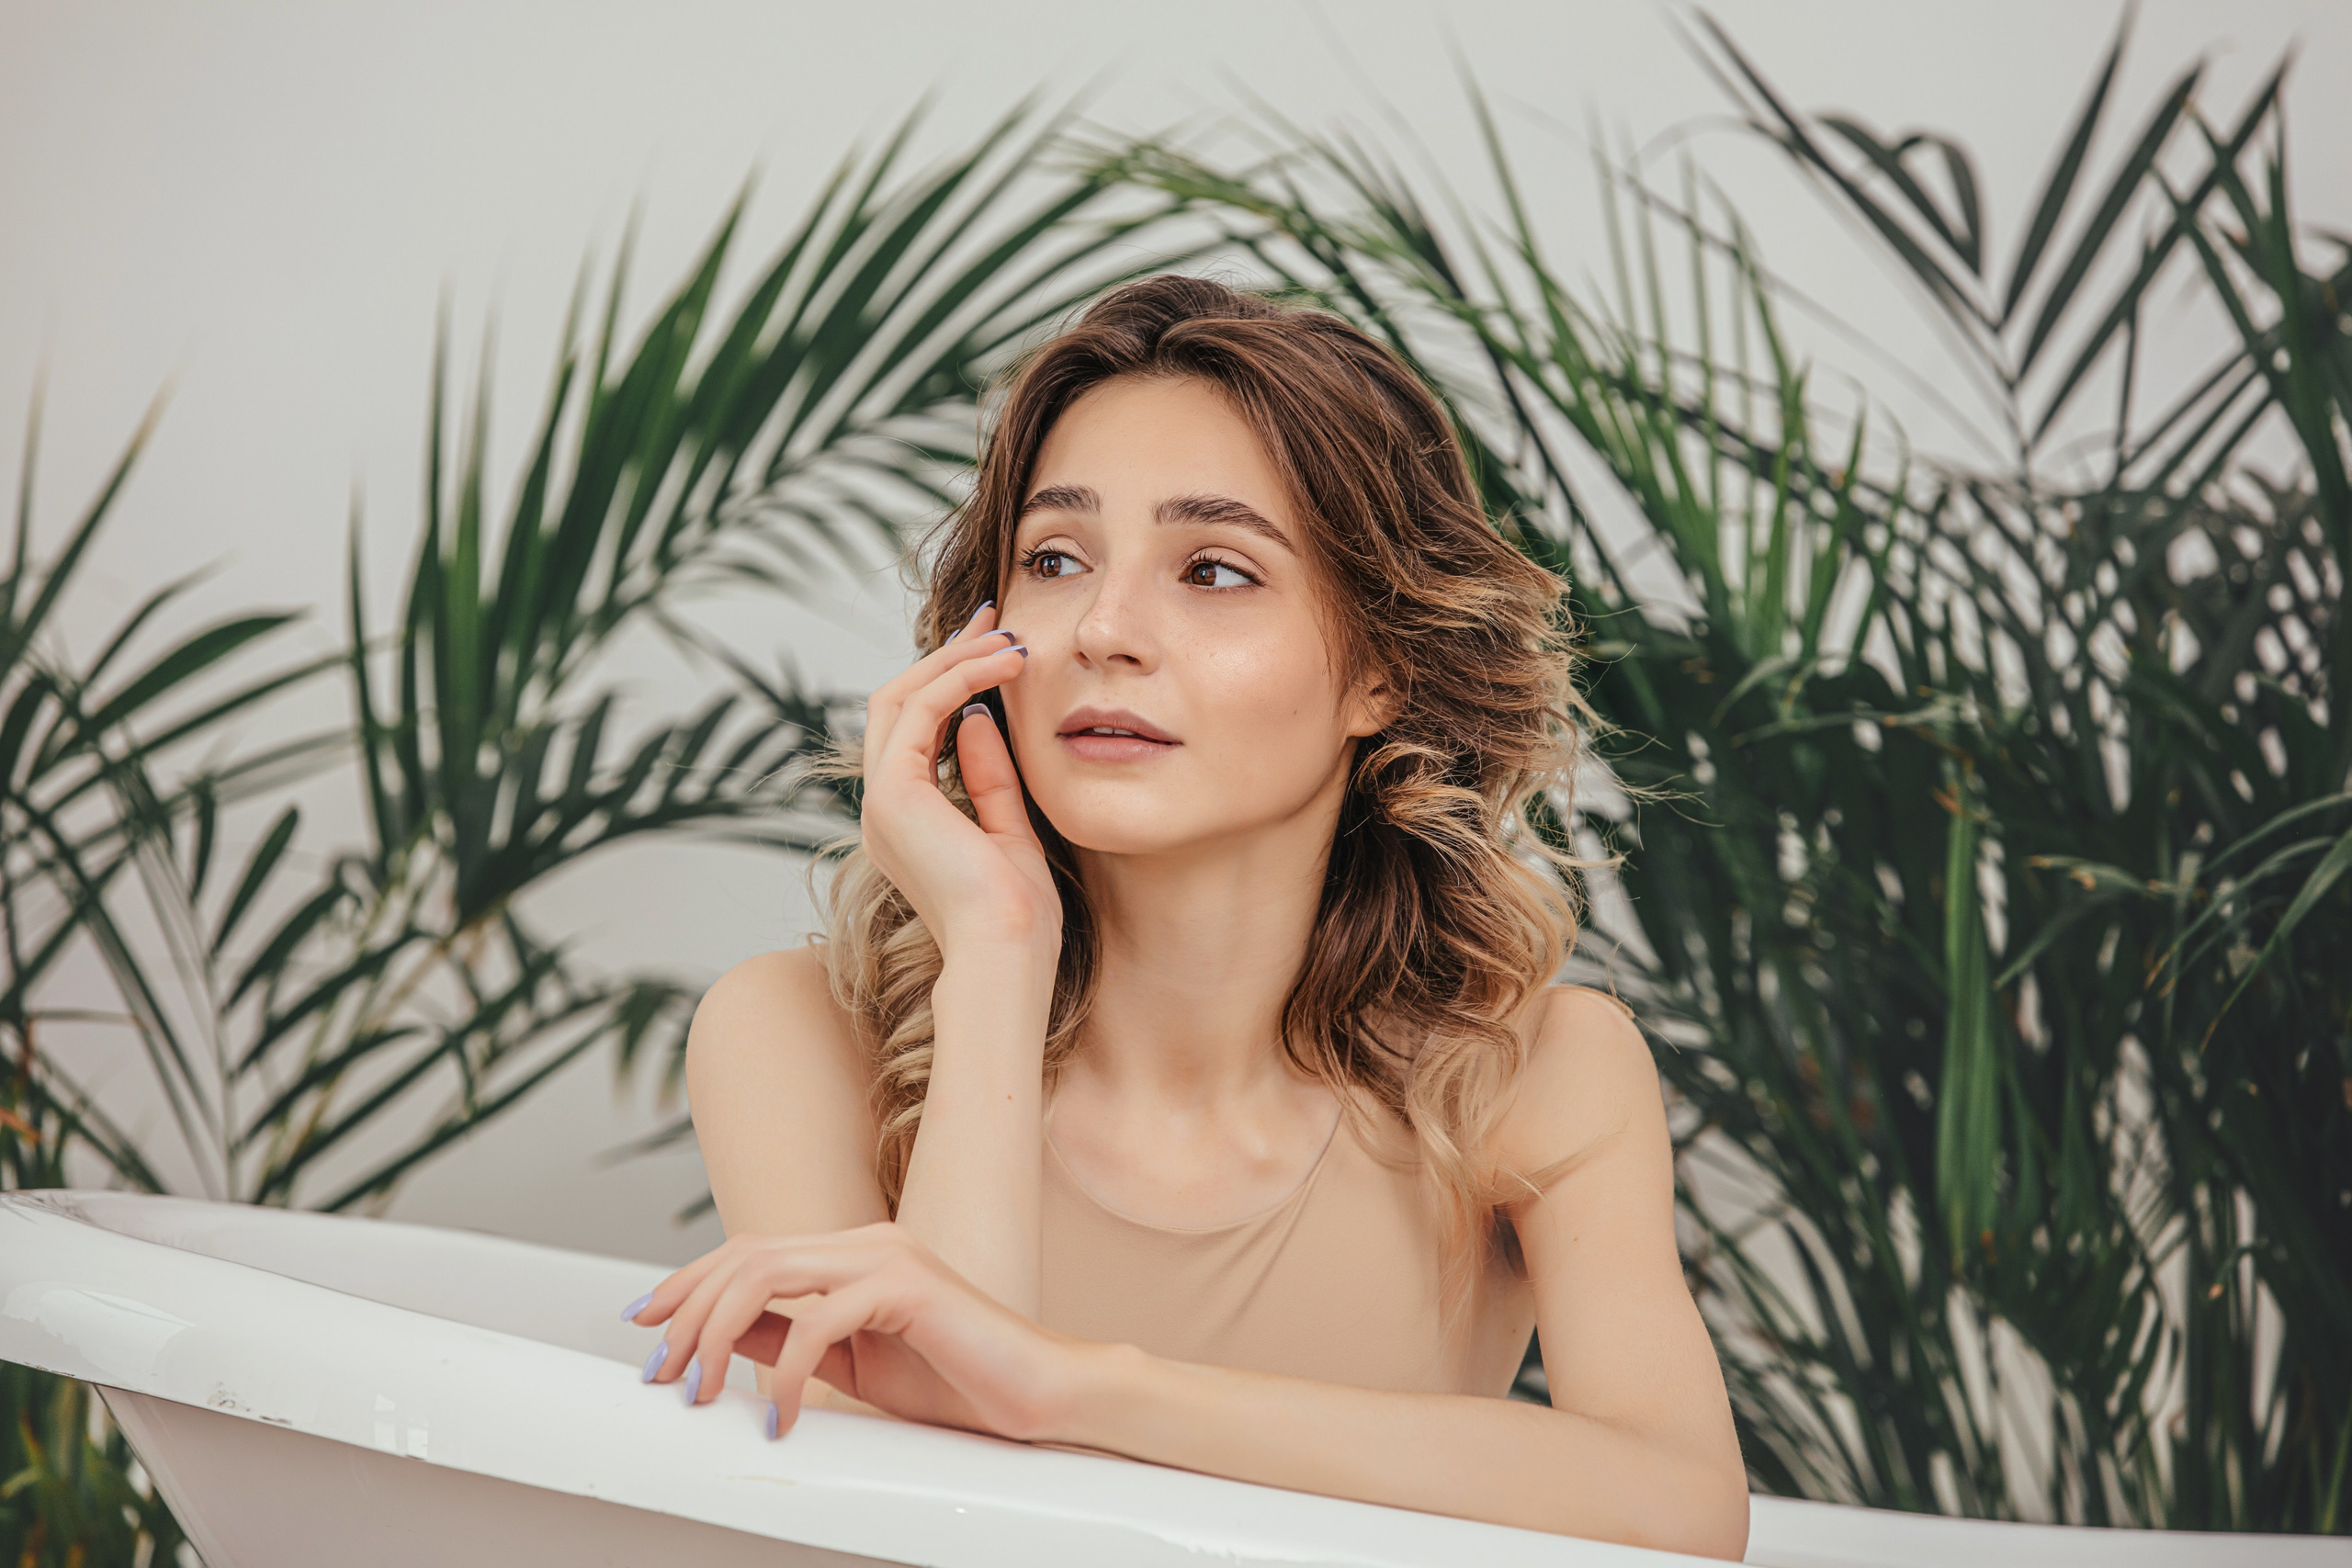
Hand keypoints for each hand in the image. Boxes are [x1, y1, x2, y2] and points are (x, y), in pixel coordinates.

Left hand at [625, 1222, 1085, 1440]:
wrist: (1042, 1394)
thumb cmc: (961, 1382)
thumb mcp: (854, 1366)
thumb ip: (794, 1341)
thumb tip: (726, 1339)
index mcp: (854, 1255)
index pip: (748, 1251)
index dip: (689, 1285)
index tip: (647, 1329)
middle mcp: (866, 1242)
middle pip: (744, 1255)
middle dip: (688, 1313)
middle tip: (663, 1373)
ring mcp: (887, 1256)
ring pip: (766, 1273)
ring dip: (718, 1335)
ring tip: (704, 1391)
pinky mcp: (908, 1285)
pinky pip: (818, 1319)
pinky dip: (787, 1373)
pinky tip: (785, 1417)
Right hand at [857, 602, 1058, 962]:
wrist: (1008, 953)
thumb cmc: (1018, 914)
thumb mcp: (1009, 830)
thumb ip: (988, 777)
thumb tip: (976, 720)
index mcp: (905, 821)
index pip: (913, 730)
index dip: (950, 680)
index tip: (996, 648)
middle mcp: (882, 808)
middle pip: (897, 703)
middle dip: (947, 654)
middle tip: (997, 620)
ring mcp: (881, 801)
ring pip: (901, 698)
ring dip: (956, 659)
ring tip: (1010, 638)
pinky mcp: (895, 795)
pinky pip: (921, 712)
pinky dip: (960, 678)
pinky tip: (1003, 665)